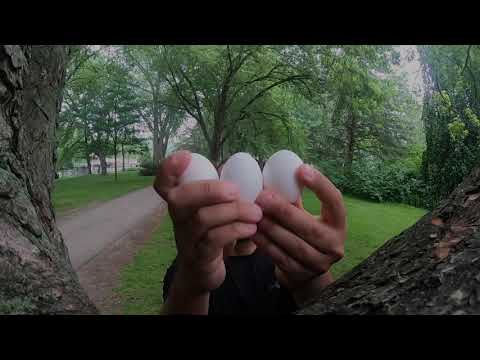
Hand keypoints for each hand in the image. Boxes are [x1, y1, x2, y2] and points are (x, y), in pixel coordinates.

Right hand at [154, 151, 262, 312]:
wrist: (202, 273)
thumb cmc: (212, 234)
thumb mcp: (212, 212)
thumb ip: (222, 194)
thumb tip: (250, 172)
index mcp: (180, 203)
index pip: (163, 184)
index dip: (169, 169)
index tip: (186, 156)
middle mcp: (178, 219)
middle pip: (180, 198)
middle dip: (209, 189)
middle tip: (235, 190)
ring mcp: (186, 239)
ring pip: (202, 219)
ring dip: (233, 211)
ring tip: (255, 212)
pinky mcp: (199, 257)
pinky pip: (214, 240)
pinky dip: (236, 230)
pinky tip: (251, 228)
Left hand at [252, 164, 345, 305]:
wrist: (305, 271)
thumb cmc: (303, 231)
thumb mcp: (305, 214)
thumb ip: (293, 198)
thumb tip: (272, 173)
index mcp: (338, 223)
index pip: (335, 201)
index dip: (320, 185)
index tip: (300, 169)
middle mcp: (334, 244)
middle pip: (311, 227)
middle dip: (284, 211)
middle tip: (262, 196)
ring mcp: (319, 262)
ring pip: (295, 244)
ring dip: (272, 228)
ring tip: (254, 214)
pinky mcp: (302, 274)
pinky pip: (282, 257)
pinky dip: (266, 244)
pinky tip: (253, 232)